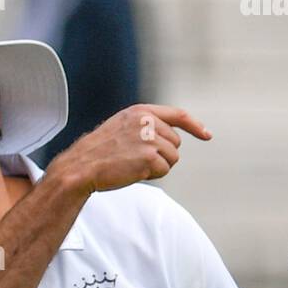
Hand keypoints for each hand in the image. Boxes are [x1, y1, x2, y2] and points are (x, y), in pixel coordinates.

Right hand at [47, 105, 211, 196]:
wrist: (81, 167)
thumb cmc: (98, 153)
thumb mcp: (121, 129)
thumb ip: (144, 128)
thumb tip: (170, 143)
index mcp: (140, 111)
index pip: (177, 115)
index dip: (195, 125)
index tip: (207, 135)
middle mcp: (147, 121)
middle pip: (175, 143)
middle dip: (162, 155)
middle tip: (136, 160)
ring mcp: (149, 138)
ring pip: (172, 158)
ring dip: (158, 167)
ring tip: (132, 166)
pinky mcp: (150, 157)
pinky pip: (164, 170)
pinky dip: (152, 176)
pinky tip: (133, 173)